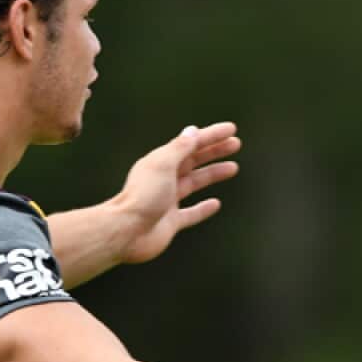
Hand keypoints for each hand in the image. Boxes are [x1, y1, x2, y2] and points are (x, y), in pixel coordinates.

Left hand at [112, 123, 240, 263]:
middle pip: (194, 161)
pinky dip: (203, 208)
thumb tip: (192, 131)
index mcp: (160, 163)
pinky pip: (191, 212)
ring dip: (213, 174)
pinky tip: (215, 203)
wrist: (127, 231)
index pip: (191, 144)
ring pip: (195, 182)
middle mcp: (164, 179)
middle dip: (215, 151)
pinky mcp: (171, 221)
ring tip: (232, 168)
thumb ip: (179, 148)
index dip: (211, 136)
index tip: (231, 130)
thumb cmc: (143, 197)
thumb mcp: (163, 165)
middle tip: (235, 144)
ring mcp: (168, 200)